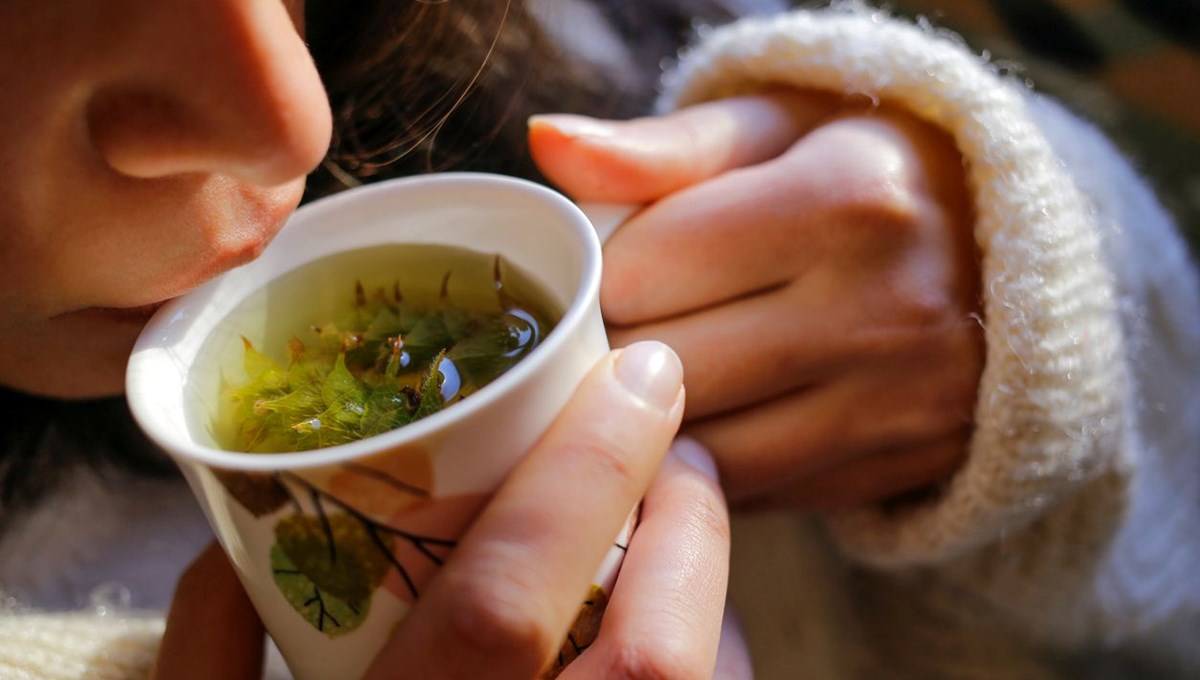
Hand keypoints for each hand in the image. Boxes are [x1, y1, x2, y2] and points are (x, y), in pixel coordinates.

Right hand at [153, 342, 746, 678]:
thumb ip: (212, 657)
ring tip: (685, 520)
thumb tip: (222, 550)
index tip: (641, 370)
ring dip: (713, 591)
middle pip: (655, 657)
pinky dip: (718, 656)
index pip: (507, 608)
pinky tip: (685, 623)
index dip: (585, 474)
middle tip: (681, 446)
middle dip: (689, 525)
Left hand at [530, 91, 983, 510]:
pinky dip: (712, 468)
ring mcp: (900, 403)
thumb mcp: (778, 127)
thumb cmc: (867, 171)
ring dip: (651, 427)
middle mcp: (882, 310)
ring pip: (702, 453)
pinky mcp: (904, 466)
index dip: (598, 276)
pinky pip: (757, 496)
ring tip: (648, 380)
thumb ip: (662, 145)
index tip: (605, 269)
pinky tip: (710, 421)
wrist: (1017, 252)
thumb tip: (548, 143)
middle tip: (610, 330)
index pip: (640, 271)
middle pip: (663, 372)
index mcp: (845, 199)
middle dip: (611, 355)